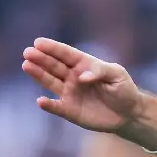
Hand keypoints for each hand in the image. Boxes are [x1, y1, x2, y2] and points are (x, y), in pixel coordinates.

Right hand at [21, 38, 143, 133]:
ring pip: (50, 82)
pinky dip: (48, 105)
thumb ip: (100, 71)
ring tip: (27, 65)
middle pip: (53, 65)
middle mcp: (72, 77)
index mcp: (84, 64)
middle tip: (28, 52)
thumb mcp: (117, 75)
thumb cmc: (124, 90)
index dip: (52, 48)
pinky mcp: (70, 110)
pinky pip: (56, 107)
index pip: (65, 54)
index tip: (38, 42)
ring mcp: (69, 93)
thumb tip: (81, 76)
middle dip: (41, 58)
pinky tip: (41, 101)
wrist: (129, 114)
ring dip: (38, 75)